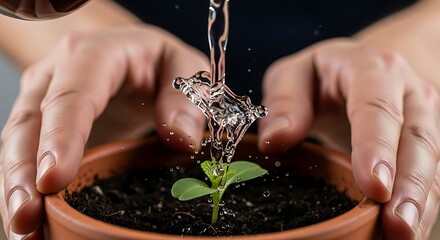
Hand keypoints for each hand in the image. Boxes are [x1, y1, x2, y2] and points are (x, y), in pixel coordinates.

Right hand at [0, 25, 207, 238]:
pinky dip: (21, 187)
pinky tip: (28, 220)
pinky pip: (24, 155)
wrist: (131, 55)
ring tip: (23, 230)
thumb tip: (180, 138)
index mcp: (95, 54)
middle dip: (24, 172)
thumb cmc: (158, 62)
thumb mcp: (185, 67)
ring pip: (17, 142)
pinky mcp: (43, 125)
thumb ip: (186, 97)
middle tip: (27, 219)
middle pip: (30, 122)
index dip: (61, 136)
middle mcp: (57, 75)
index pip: (72, 94)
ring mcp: (44, 100)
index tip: (53, 179)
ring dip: (15, 187)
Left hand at [258, 38, 439, 239]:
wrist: (364, 66)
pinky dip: (421, 205)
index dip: (377, 147)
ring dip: (421, 202)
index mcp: (371, 68)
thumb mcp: (293, 75)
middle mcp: (407, 91)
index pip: (377, 107)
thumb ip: (284, 102)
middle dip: (409, 186)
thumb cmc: (322, 74)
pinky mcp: (426, 140)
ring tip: (404, 236)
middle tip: (397, 226)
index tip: (373, 187)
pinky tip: (407, 229)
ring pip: (431, 161)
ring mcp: (424, 116)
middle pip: (416, 138)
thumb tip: (274, 141)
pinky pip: (430, 174)